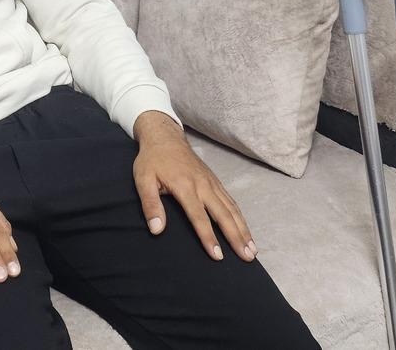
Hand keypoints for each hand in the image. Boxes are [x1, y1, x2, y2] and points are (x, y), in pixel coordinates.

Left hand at [132, 111, 256, 262]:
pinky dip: (240, 216)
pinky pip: (231, 200)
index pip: (199, 217)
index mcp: (185, 186)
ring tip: (252, 250)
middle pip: (223, 214)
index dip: (209, 237)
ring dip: (243, 229)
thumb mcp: (143, 180)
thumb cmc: (152, 160)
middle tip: (247, 258)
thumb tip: (156, 230)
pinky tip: (245, 229)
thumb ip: (150, 204)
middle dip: (236, 237)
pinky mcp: (215, 180)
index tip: (218, 256)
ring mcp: (211, 182)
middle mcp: (203, 185)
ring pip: (231, 208)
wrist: (165, 137)